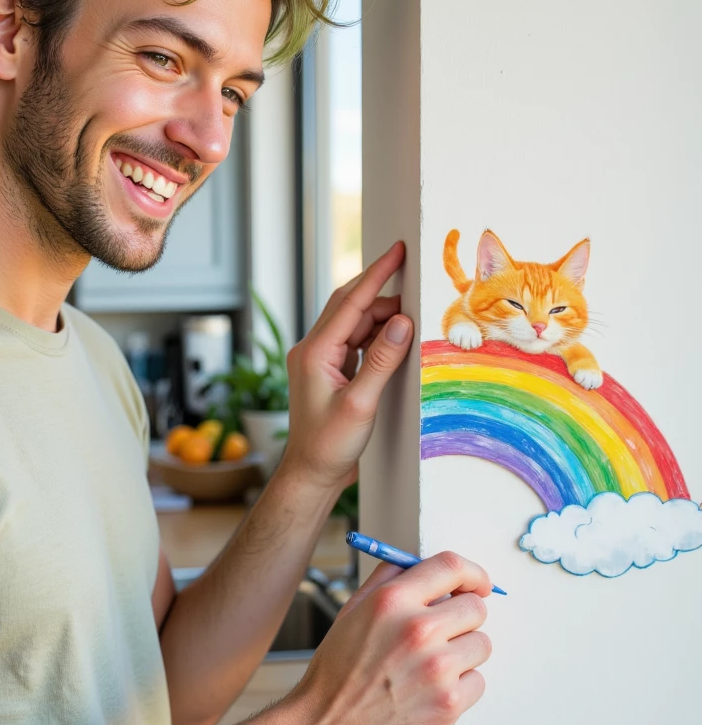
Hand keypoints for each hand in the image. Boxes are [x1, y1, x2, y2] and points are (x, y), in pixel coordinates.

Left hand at [279, 242, 412, 494]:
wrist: (311, 474)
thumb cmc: (330, 445)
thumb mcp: (361, 404)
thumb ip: (382, 361)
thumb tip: (402, 322)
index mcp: (314, 352)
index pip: (349, 302)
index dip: (376, 274)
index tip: (397, 250)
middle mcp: (312, 349)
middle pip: (349, 305)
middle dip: (381, 289)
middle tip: (413, 275)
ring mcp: (319, 359)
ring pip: (352, 322)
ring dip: (381, 315)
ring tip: (413, 312)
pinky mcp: (328, 371)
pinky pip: (354, 340)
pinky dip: (375, 334)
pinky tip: (395, 335)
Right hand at [286, 552, 491, 724]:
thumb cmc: (335, 676)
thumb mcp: (351, 615)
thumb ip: (387, 582)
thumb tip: (419, 563)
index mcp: (391, 602)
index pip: (452, 568)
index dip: (473, 574)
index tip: (479, 584)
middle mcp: (417, 630)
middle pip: (476, 608)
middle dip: (463, 619)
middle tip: (443, 636)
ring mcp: (437, 669)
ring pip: (481, 645)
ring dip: (462, 655)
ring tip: (428, 670)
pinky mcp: (449, 704)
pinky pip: (478, 682)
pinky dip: (460, 688)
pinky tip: (428, 695)